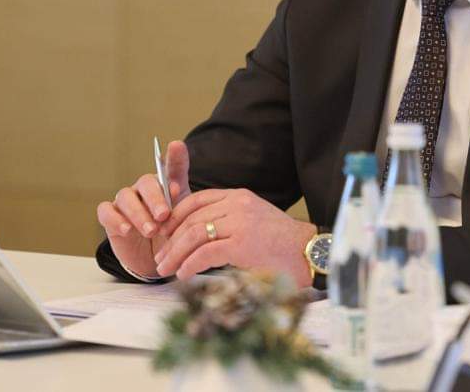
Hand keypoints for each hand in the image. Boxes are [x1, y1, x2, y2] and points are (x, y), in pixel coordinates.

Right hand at [96, 140, 191, 277]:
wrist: (156, 260)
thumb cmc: (171, 233)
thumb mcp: (184, 217)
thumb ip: (184, 197)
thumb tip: (178, 182)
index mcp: (164, 186)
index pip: (168, 167)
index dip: (174, 156)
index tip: (177, 146)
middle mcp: (142, 190)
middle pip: (145, 183)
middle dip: (155, 199)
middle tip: (164, 215)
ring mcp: (125, 202)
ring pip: (126, 197)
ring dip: (138, 213)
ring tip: (151, 230)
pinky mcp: (110, 217)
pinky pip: (107, 211)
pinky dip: (116, 219)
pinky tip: (127, 229)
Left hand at [153, 187, 316, 285]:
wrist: (308, 252)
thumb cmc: (282, 243)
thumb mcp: (254, 220)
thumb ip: (230, 220)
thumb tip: (200, 237)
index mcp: (239, 196)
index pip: (197, 199)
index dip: (175, 216)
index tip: (165, 234)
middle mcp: (237, 204)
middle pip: (191, 218)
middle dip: (171, 240)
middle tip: (160, 258)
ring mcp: (240, 223)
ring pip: (195, 234)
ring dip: (175, 253)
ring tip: (166, 269)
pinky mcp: (242, 244)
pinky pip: (206, 253)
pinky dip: (190, 264)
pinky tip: (183, 274)